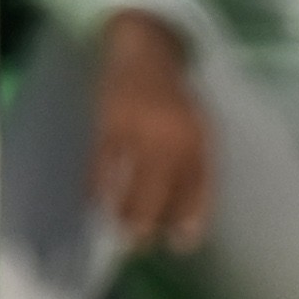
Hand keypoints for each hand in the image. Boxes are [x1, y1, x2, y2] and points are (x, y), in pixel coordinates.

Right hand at [91, 8, 213, 247]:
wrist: (145, 54)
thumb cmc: (176, 102)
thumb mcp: (201, 134)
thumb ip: (200, 174)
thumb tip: (189, 225)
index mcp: (199, 144)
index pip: (197, 194)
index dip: (188, 223)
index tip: (179, 245)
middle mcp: (171, 142)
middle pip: (160, 198)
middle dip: (148, 226)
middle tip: (139, 241)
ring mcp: (138, 134)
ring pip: (129, 189)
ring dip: (122, 216)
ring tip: (120, 228)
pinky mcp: (108, 127)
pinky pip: (101, 170)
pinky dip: (98, 190)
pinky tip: (97, 202)